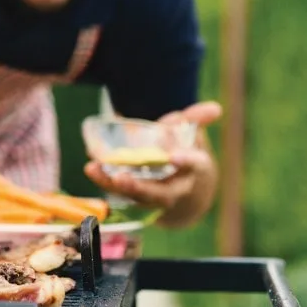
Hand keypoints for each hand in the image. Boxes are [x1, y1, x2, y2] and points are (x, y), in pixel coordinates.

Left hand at [83, 101, 221, 225]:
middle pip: (159, 193)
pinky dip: (105, 180)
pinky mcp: (137, 198)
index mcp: (194, 170)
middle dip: (140, 187)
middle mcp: (175, 188)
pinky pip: (121, 193)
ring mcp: (155, 197)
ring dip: (112, 184)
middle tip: (120, 177)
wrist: (186, 192)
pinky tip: (91, 168)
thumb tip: (215, 108)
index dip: (186, 161)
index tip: (174, 156)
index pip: (194, 166)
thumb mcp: (194, 137)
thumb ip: (196, 120)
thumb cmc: (186, 157)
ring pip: (135, 197)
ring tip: (93, 169)